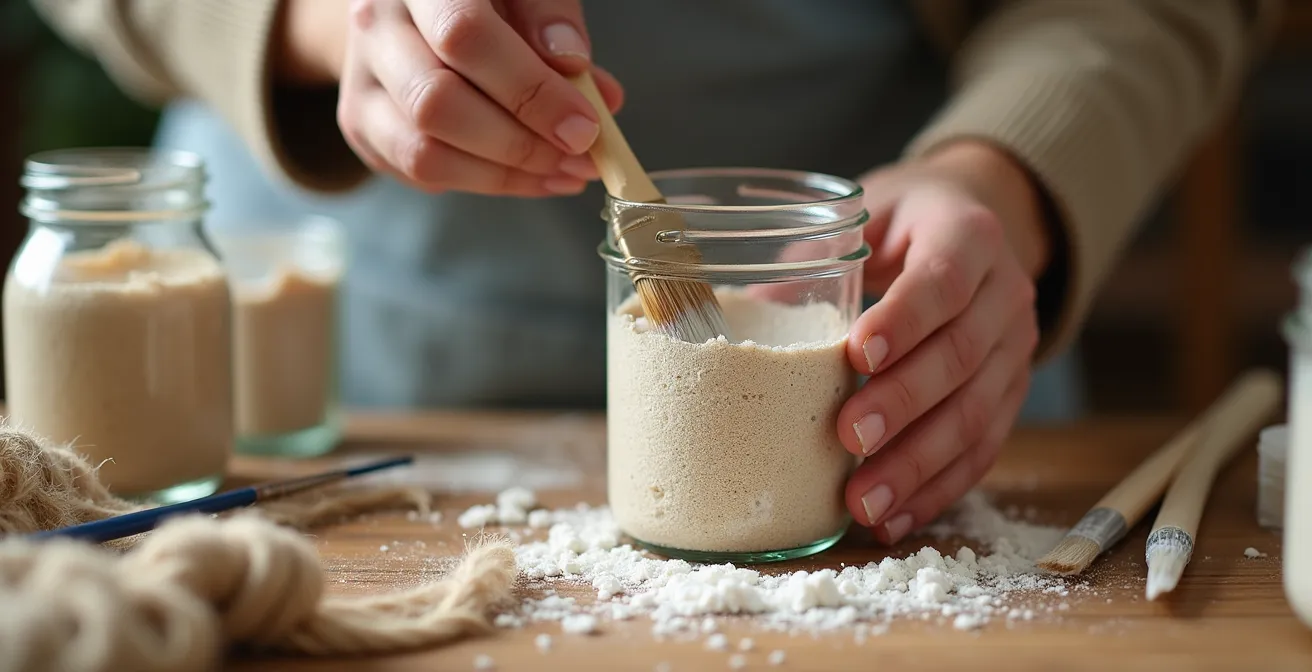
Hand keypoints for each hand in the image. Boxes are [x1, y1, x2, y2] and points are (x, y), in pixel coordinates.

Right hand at [279, 0, 623, 196]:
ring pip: (424, 152)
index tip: (584, 126)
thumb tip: (580, 75)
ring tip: (565, 172)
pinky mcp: (362, 125)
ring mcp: (361, 80)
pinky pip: (422, 174)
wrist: (415, 7)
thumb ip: (552, 20)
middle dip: (520, 143)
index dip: (529, 89)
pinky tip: (533, 175)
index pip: (463, 36)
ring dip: (506, 175)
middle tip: (579, 155)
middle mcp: (375, 27)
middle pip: (436, 103)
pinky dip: (488, 183)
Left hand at [838, 140, 1050, 543]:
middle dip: (903, 403)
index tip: (857, 355)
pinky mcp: (1011, 398)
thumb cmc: (900, 226)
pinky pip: (981, 452)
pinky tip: (894, 519)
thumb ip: (814, 261)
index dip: (905, 320)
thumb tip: (744, 314)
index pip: (944, 280)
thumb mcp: (860, 219)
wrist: (971, 233)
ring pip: (975, 415)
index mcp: (967, 235)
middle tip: (847, 437)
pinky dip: (936, 490)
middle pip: (961, 355)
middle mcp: (1004, 294)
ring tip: (863, 501)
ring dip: (918, 465)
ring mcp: (1015, 351)